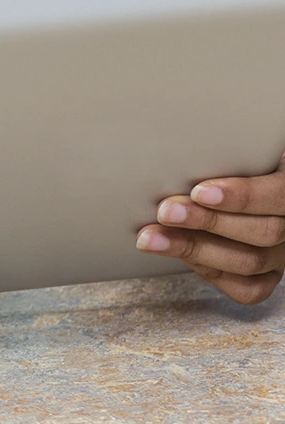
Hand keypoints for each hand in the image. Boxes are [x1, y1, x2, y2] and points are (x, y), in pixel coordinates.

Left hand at [138, 156, 284, 304]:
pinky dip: (209, 271)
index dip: (242, 197)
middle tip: (165, 211)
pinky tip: (177, 253)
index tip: (200, 191)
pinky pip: (247, 288)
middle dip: (207, 222)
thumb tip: (182, 135)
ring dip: (194, 249)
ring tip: (151, 237)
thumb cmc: (234, 160)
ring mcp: (281, 255)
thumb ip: (227, 152)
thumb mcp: (239, 149)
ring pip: (250, 263)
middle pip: (264, 232)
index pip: (279, 196)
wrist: (236, 183)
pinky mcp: (266, 276)